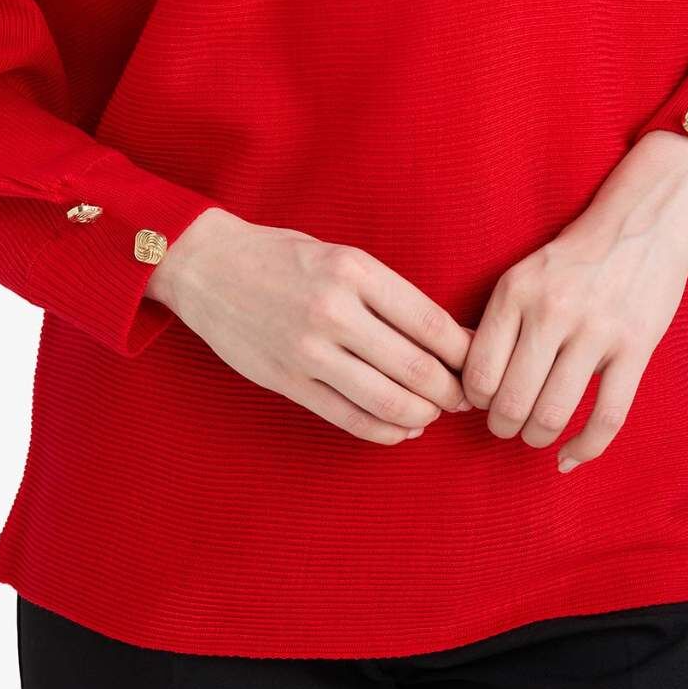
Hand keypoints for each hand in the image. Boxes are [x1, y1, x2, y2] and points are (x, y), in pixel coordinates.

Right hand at [151, 208, 474, 443]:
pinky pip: (348, 418)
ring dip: (422, 415)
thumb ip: (388, 295)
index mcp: (355, 271)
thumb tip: (447, 338)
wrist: (209, 266)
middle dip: (451, 392)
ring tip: (432, 413)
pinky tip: (401, 429)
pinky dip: (384, 432)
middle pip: (417, 368)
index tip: (478, 365)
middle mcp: (334, 310)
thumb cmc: (284, 257)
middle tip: (465, 399)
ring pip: (387, 401)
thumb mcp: (342, 256)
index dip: (465, 354)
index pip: (431, 324)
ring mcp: (308, 350)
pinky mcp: (286, 380)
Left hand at [459, 133, 687, 471]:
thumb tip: (471, 384)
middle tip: (506, 427)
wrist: (643, 218)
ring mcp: (597, 329)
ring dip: (537, 438)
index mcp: (516, 290)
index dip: (474, 401)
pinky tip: (569, 457)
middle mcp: (552, 310)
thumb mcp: (525, 274)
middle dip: (503, 427)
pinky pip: (607, 417)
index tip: (482, 403)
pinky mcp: (636, 346)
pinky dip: (584, 449)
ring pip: (554, 414)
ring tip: (535, 436)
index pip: (478, 372)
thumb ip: (500, 322)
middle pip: (512, 401)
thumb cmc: (575, 255)